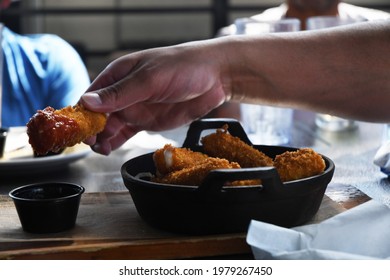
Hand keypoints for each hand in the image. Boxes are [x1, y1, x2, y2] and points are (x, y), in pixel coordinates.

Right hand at [80, 41, 227, 154]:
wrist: (215, 77)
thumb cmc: (183, 67)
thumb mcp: (150, 78)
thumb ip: (121, 93)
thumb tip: (88, 102)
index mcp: (119, 74)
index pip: (92, 95)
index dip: (82, 112)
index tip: (78, 128)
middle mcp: (124, 92)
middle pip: (98, 114)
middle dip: (91, 129)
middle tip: (90, 143)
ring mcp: (135, 108)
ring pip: (110, 126)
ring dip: (102, 138)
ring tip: (100, 149)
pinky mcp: (147, 121)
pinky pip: (125, 133)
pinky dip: (115, 142)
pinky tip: (108, 149)